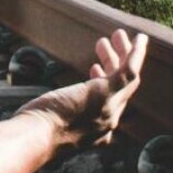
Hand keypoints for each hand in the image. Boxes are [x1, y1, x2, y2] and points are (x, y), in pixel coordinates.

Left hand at [19, 29, 148, 147]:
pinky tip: (140, 38)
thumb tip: (41, 115)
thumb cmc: (32, 132)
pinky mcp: (107, 93)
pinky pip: (130, 70)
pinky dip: (137, 53)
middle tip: (106, 46)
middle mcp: (108, 122)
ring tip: (116, 35)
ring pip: (128, 77)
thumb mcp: (47, 128)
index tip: (94, 68)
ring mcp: (110, 108)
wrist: (36, 137)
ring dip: (124, 54)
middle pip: (121, 89)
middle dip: (116, 65)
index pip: (109, 105)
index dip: (103, 82)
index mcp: (97, 133)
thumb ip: (52, 120)